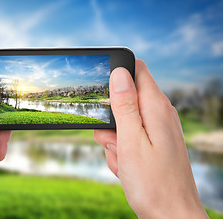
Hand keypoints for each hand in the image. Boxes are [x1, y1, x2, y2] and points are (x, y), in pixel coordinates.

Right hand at [94, 59, 208, 217]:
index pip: (136, 70)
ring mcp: (157, 129)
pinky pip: (129, 138)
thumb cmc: (153, 183)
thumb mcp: (131, 141)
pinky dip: (122, 151)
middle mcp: (159, 114)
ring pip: (122, 122)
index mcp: (156, 107)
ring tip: (124, 160)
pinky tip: (128, 167)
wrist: (171, 217)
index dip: (116, 74)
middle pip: (124, 100)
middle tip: (115, 142)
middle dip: (110, 120)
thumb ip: (124, 105)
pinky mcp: (153, 143)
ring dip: (114, 140)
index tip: (102, 95)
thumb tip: (119, 73)